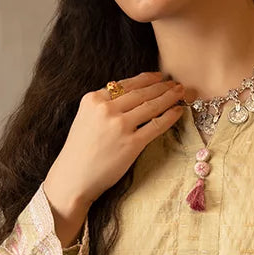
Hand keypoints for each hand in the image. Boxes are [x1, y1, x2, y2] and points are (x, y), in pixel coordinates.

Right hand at [44, 72, 184, 244]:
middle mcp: (106, 109)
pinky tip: (178, 111)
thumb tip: (129, 98)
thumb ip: (103, 107)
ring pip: (151, 106)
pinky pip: (156, 126)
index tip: (158, 76)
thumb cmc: (79, 152)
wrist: (72, 178)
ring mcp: (120, 126)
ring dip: (169, 97)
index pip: (125, 84)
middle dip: (161, 86)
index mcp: (93, 100)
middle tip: (176, 83)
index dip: (146, 79)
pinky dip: (169, 117)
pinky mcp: (131, 144)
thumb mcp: (85, 119)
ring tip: (181, 93)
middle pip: (141, 93)